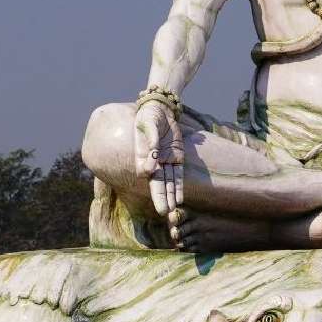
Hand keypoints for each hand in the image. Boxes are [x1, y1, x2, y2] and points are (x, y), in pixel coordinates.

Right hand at [134, 101, 184, 215]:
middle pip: (157, 182)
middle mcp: (153, 162)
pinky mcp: (176, 157)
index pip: (145, 170)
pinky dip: (179, 186)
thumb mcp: (148, 124)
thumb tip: (151, 162)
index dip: (149, 174)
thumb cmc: (149, 116)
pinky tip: (180, 199)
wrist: (160, 109)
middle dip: (161, 197)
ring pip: (168, 182)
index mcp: (141, 155)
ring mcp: (165, 161)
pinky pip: (178, 175)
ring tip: (172, 211)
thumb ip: (151, 141)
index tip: (150, 174)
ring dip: (170, 196)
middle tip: (164, 212)